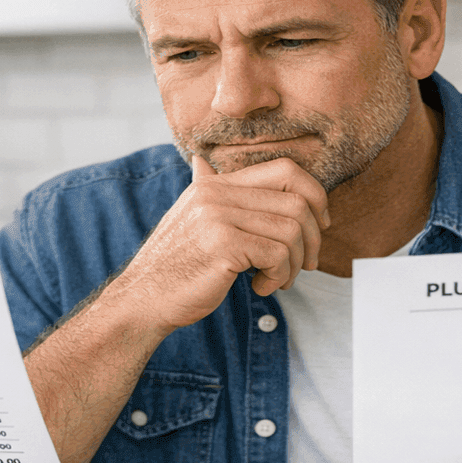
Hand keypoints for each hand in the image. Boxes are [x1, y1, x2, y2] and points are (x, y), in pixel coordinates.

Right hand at [106, 154, 329, 330]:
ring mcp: (218, 216)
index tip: (319, 225)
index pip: (286, 171)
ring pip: (291, 231)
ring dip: (295, 264)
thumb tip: (202, 163)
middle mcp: (217, 193)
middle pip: (297, 202)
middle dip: (312, 238)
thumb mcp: (189, 218)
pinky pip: (278, 255)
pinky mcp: (223, 245)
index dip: (315, 196)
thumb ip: (206, 191)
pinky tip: (260, 288)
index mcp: (216, 184)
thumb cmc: (175, 266)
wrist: (142, 299)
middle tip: (307, 265)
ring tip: (278, 281)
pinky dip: (279, 277)